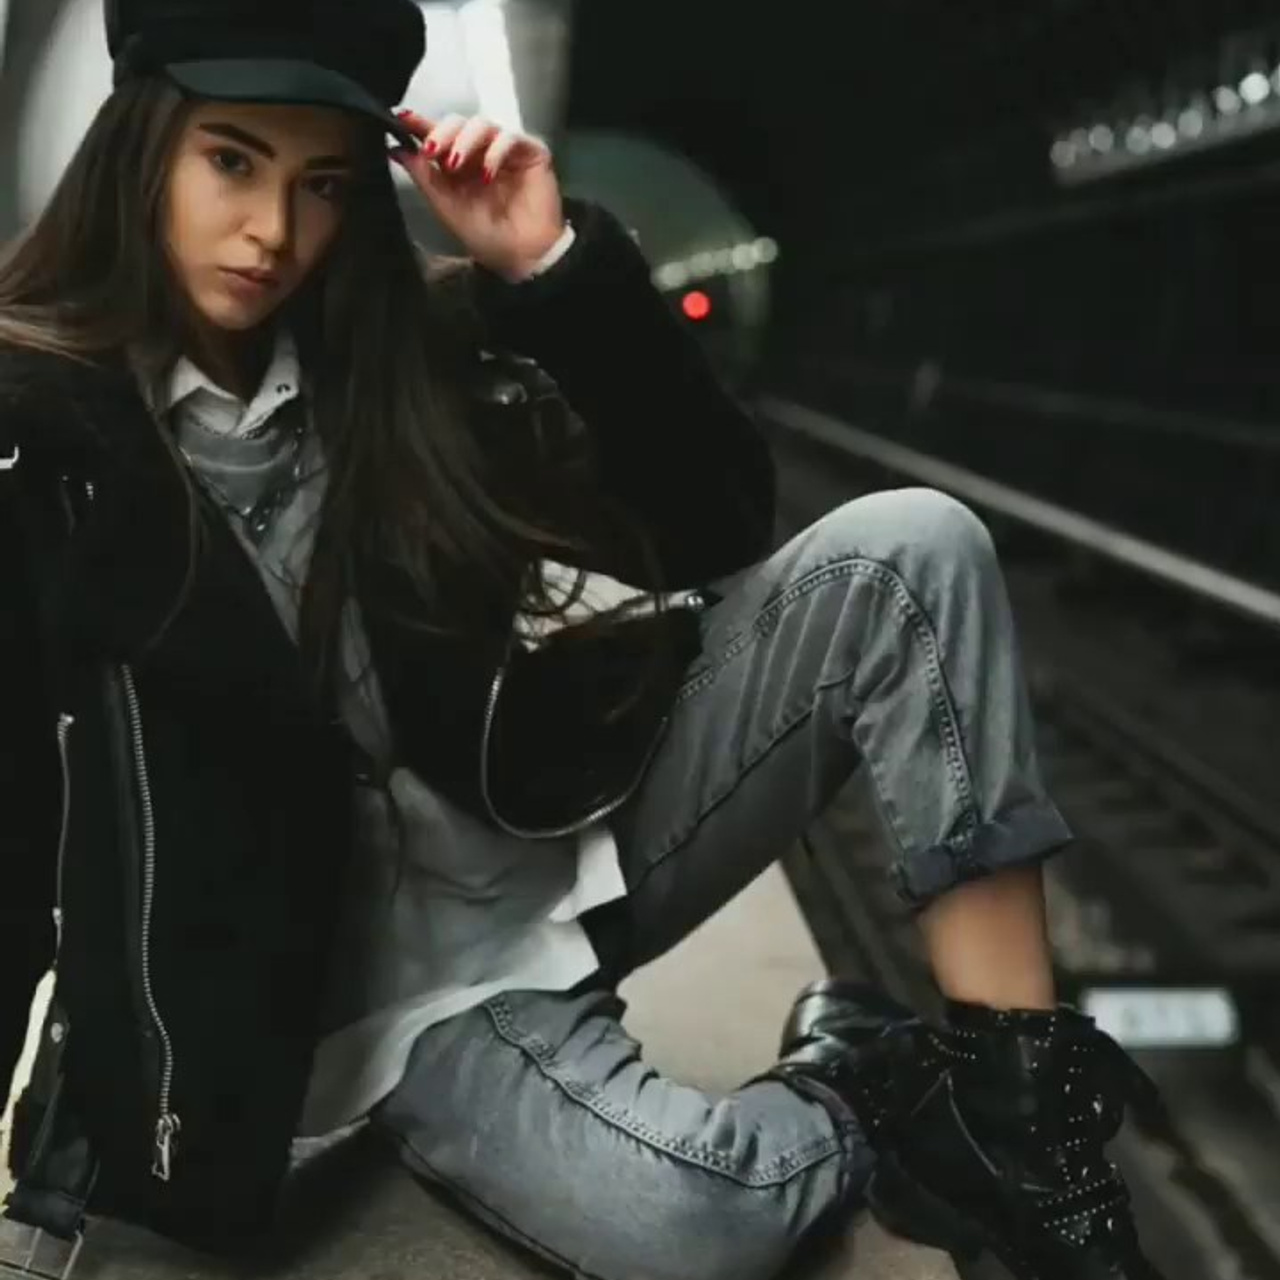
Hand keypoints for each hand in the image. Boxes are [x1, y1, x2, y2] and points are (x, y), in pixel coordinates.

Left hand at [391, 112, 566, 280]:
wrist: (523, 256)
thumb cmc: (487, 237)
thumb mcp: (446, 207)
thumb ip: (424, 177)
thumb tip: (396, 148)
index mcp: (458, 164)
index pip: (438, 135)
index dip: (420, 124)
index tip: (401, 117)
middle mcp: (480, 152)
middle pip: (458, 122)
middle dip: (442, 132)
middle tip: (432, 150)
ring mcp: (506, 150)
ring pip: (482, 124)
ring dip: (465, 140)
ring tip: (457, 164)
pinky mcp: (531, 152)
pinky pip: (510, 137)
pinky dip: (495, 151)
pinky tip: (488, 174)